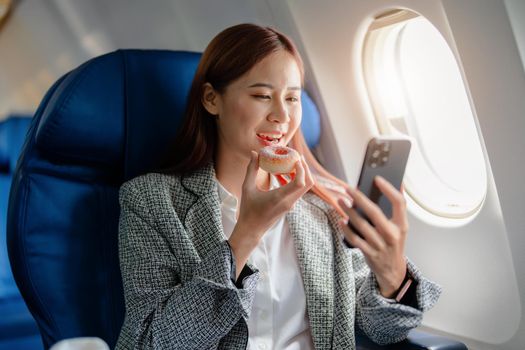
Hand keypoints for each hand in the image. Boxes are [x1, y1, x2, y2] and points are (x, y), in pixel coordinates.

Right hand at [229, 151, 313, 276]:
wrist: (252, 229)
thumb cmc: (248, 209)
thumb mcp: (247, 188)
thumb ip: (251, 169)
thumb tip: (254, 153)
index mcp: (280, 197)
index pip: (300, 182)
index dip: (302, 169)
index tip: (296, 158)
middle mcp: (289, 202)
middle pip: (308, 184)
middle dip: (305, 168)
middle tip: (296, 157)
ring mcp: (291, 204)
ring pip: (304, 187)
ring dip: (300, 174)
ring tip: (288, 163)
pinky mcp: (289, 206)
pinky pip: (297, 191)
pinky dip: (293, 181)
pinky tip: (280, 175)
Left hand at [338, 176, 407, 297]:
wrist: (393, 270)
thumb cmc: (394, 243)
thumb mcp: (401, 227)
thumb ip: (397, 208)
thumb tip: (398, 183)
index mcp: (402, 225)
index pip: (399, 202)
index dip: (389, 189)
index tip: (377, 179)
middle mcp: (392, 234)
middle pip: (375, 212)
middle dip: (360, 198)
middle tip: (348, 188)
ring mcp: (381, 245)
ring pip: (362, 225)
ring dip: (349, 211)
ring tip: (341, 200)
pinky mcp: (370, 253)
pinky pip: (355, 239)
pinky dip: (347, 229)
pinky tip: (341, 220)